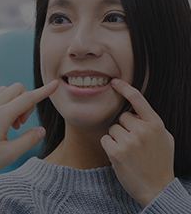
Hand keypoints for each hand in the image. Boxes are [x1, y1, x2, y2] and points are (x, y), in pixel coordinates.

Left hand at [0, 80, 58, 173]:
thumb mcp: (9, 155)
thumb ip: (28, 140)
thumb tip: (41, 130)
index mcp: (0, 116)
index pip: (28, 98)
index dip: (44, 92)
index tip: (55, 84)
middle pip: (17, 89)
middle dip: (26, 102)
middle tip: (20, 125)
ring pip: (4, 90)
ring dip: (13, 102)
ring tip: (10, 125)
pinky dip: (2, 103)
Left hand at [101, 79, 174, 205]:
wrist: (157, 189)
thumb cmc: (161, 163)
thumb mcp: (165, 139)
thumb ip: (152, 123)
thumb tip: (138, 111)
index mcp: (156, 124)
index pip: (138, 100)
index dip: (125, 88)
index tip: (114, 82)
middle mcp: (143, 130)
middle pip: (122, 118)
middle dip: (124, 128)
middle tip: (134, 144)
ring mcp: (129, 141)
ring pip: (112, 129)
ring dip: (117, 138)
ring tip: (129, 152)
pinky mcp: (116, 152)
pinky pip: (105, 139)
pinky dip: (109, 146)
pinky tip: (120, 156)